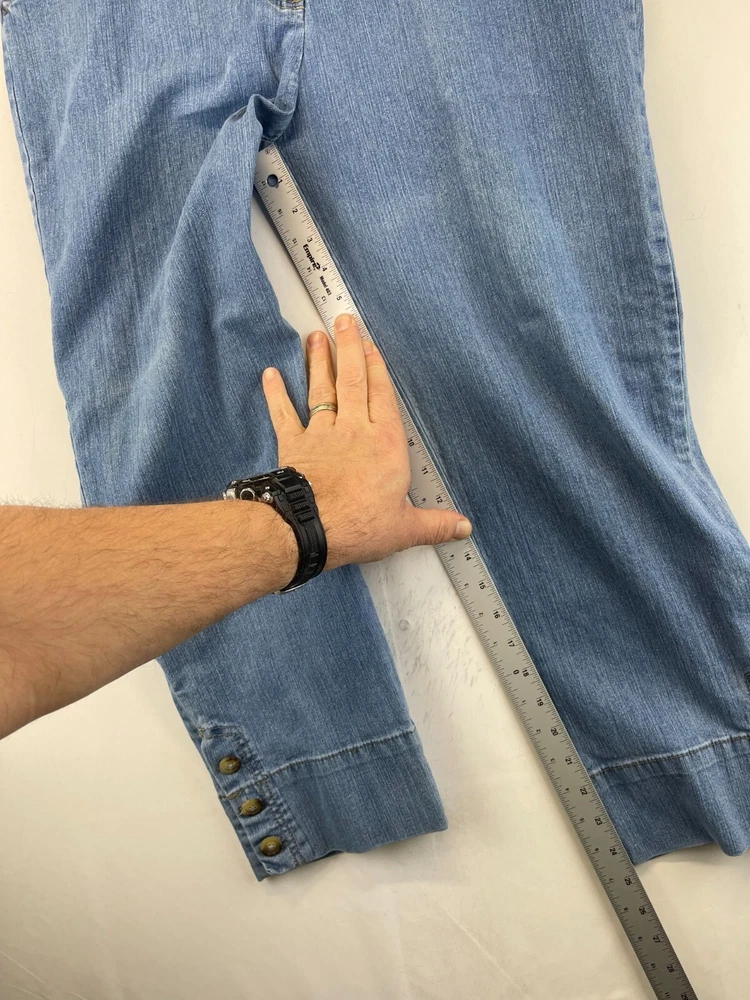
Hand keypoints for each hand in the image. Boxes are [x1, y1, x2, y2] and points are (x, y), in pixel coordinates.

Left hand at [261, 313, 472, 572]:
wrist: (311, 528)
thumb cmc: (361, 525)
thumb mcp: (405, 528)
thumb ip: (435, 524)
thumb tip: (464, 528)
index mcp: (386, 443)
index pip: (383, 396)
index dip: (378, 368)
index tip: (372, 344)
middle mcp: (355, 430)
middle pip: (353, 380)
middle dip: (349, 348)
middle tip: (343, 320)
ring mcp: (322, 434)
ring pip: (321, 390)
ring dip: (318, 362)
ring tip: (315, 337)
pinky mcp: (294, 445)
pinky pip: (284, 414)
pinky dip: (276, 393)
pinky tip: (270, 374)